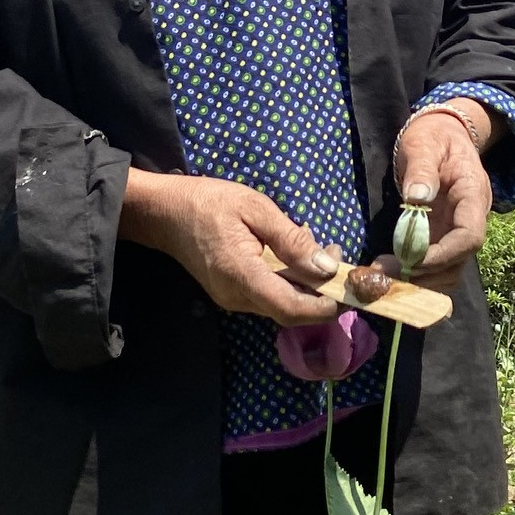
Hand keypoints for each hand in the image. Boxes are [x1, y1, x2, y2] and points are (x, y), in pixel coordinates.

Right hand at [119, 170, 341, 324]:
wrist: (164, 212)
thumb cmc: (208, 202)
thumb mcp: (255, 208)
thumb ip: (292, 240)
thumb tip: (327, 267)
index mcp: (242, 277)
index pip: (292, 308)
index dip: (326, 305)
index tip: (350, 285)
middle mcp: (238, 298)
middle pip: (292, 312)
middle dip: (323, 293)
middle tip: (340, 257)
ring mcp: (233, 299)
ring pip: (283, 305)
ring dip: (309, 284)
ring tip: (323, 248)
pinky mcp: (233, 294)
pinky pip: (271, 295)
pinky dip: (292, 280)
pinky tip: (298, 253)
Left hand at [389, 107, 492, 291]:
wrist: (442, 135)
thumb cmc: (433, 137)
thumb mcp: (424, 145)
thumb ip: (422, 170)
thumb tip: (417, 198)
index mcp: (473, 195)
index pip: (469, 237)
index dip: (443, 255)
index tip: (409, 260)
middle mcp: (471, 219)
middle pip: (459, 261)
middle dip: (425, 274)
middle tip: (385, 275)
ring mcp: (457, 230)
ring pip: (449, 270)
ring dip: (419, 280)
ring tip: (383, 276)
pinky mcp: (442, 237)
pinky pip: (436, 265)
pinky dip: (416, 275)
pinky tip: (389, 272)